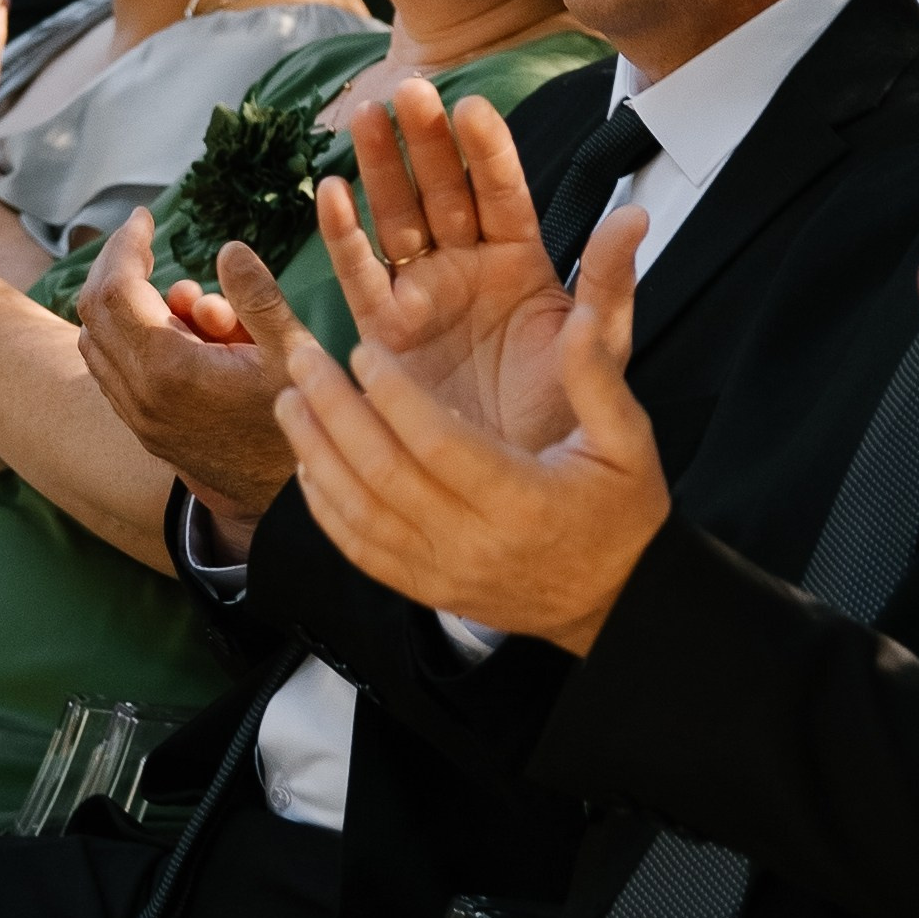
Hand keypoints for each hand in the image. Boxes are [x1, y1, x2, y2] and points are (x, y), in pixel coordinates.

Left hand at [76, 212, 318, 539]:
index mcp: (168, 369)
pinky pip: (109, 370)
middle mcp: (138, 394)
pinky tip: (174, 329)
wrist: (284, 504)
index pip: (118, 289)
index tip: (146, 217)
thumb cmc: (298, 423)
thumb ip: (256, 296)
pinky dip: (125, 336)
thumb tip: (226, 248)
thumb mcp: (292, 352)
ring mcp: (135, 416)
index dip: (126, 245)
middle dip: (117, 265)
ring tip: (180, 295)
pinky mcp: (142, 429)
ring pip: (94, 342)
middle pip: (93, 310)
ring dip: (120, 303)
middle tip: (146, 239)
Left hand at [273, 307, 671, 655]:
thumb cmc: (623, 513)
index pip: (438, 442)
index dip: (392, 393)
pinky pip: (361, 550)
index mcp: (523, 498)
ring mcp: (445, 571)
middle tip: (303, 360)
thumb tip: (577, 316)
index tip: (363, 347)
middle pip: (383, 472)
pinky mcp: (428, 590)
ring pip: (360, 513)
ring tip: (289, 401)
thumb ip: (597, 376)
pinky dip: (325, 508)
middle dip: (334, 411)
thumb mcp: (629, 439)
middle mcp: (475, 540)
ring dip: (316, 454)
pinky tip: (307, 466)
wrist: (618, 600)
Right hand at [318, 81, 645, 449]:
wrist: (521, 490)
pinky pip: (362, 275)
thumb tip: (634, 216)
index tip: (470, 107)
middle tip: (408, 90)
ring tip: (363, 116)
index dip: (486, 151)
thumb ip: (611, 283)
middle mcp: (469, 268)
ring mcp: (425, 296)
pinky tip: (330, 192)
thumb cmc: (567, 417)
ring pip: (398, 217)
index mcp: (522, 262)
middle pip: (443, 190)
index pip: (503, 192)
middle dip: (425, 141)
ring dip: (380, 168)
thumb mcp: (597, 347)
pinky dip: (344, 235)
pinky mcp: (386, 333)